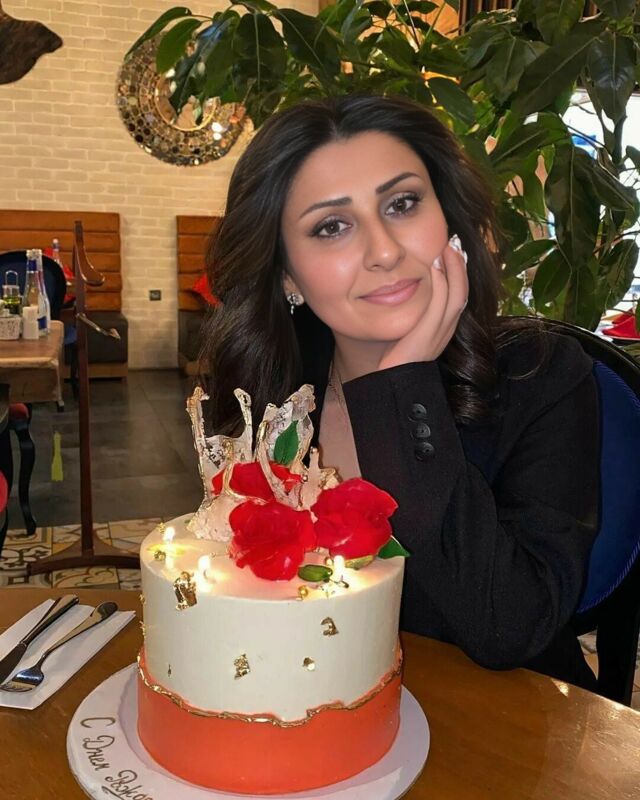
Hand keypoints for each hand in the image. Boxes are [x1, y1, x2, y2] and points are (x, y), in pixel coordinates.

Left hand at [377, 235, 468, 369]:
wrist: (391, 384)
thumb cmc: (393, 359)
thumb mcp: (407, 331)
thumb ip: (413, 314)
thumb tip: (405, 290)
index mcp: (443, 330)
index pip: (458, 296)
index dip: (458, 273)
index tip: (451, 251)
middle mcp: (446, 332)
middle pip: (462, 292)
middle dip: (460, 266)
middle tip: (452, 242)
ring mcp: (439, 335)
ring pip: (456, 296)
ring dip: (453, 269)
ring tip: (446, 248)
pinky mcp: (427, 337)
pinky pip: (439, 306)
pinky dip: (439, 284)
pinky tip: (434, 267)